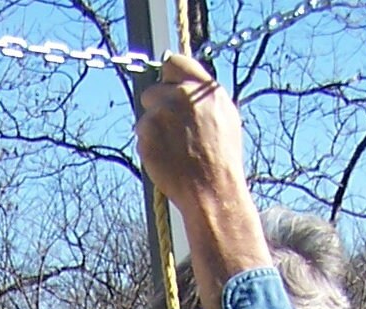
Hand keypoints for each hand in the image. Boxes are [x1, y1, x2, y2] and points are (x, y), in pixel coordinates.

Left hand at [134, 52, 246, 213]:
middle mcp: (179, 96)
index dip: (169, 76)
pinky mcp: (146, 136)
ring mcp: (160, 116)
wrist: (211, 188)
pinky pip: (141, 135)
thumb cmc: (221, 156)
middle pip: (153, 89)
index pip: (173, 63)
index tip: (169, 86)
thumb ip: (202, 93)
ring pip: (145, 115)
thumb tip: (186, 82)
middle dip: (158, 104)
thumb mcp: (224, 113)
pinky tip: (166, 157)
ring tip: (173, 147)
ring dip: (153, 127)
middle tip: (171, 126)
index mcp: (201, 87)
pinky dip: (149, 145)